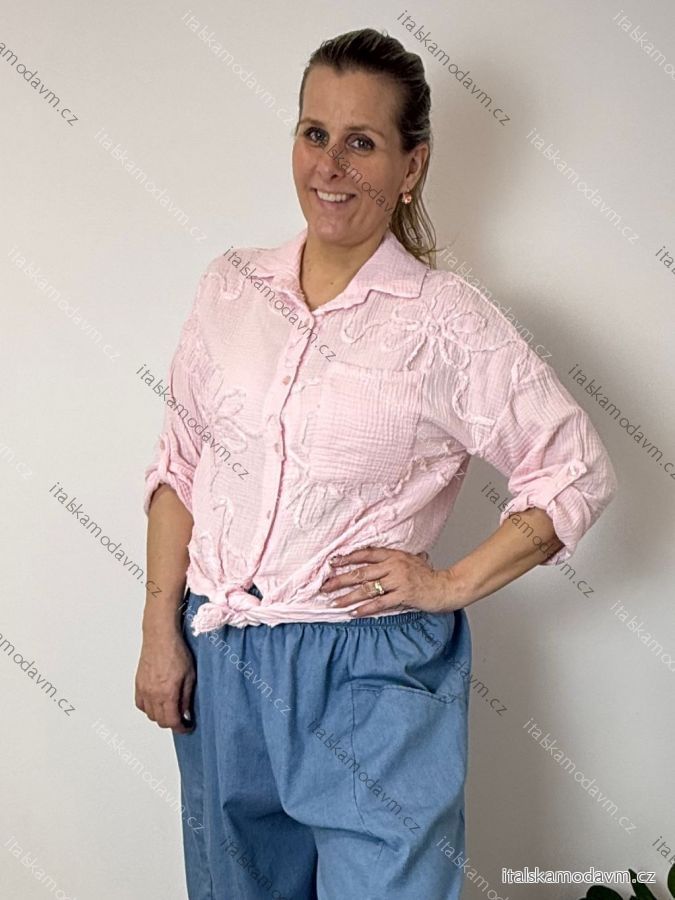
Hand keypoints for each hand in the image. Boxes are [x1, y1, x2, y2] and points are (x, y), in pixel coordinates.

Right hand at [135, 630, 195, 732]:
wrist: (161, 637)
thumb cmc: (176, 652)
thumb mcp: (190, 676)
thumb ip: (187, 697)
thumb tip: (186, 712)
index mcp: (167, 693)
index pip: (172, 721)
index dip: (182, 728)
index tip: (188, 727)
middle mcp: (153, 694)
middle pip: (160, 721)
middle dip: (172, 722)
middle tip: (182, 718)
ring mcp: (143, 689)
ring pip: (149, 714)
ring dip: (160, 715)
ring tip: (171, 709)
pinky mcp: (138, 683)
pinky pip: (140, 704)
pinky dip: (148, 708)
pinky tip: (157, 702)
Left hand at [320, 547, 460, 617]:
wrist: (446, 587)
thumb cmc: (428, 575)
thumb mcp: (411, 560)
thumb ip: (395, 559)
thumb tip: (381, 558)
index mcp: (394, 555)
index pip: (366, 554)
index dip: (347, 558)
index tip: (332, 563)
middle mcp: (394, 565)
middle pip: (361, 572)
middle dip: (340, 580)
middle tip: (325, 587)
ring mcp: (399, 580)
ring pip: (368, 589)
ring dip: (349, 597)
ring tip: (335, 603)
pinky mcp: (404, 595)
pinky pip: (380, 603)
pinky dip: (366, 608)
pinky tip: (354, 613)